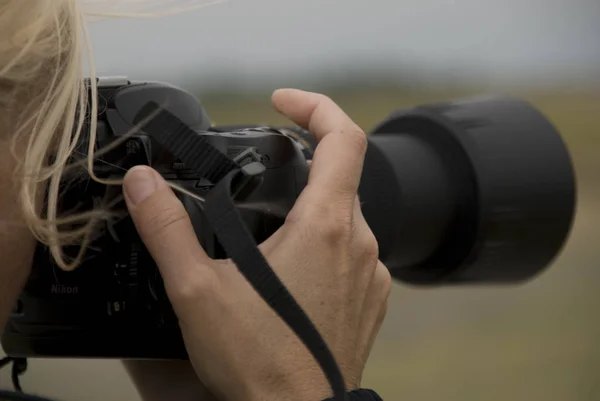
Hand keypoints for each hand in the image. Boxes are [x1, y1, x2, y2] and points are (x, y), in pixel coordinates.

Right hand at [122, 89, 391, 400]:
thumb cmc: (258, 362)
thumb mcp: (197, 291)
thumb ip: (167, 229)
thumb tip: (143, 183)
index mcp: (325, 225)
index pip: (344, 138)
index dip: (315, 106)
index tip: (282, 103)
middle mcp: (359, 243)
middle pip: (342, 177)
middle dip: (304, 164)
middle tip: (266, 170)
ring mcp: (371, 273)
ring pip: (346, 218)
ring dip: (313, 210)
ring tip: (271, 231)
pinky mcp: (372, 300)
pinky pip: (354, 255)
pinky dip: (327, 247)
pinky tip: (294, 273)